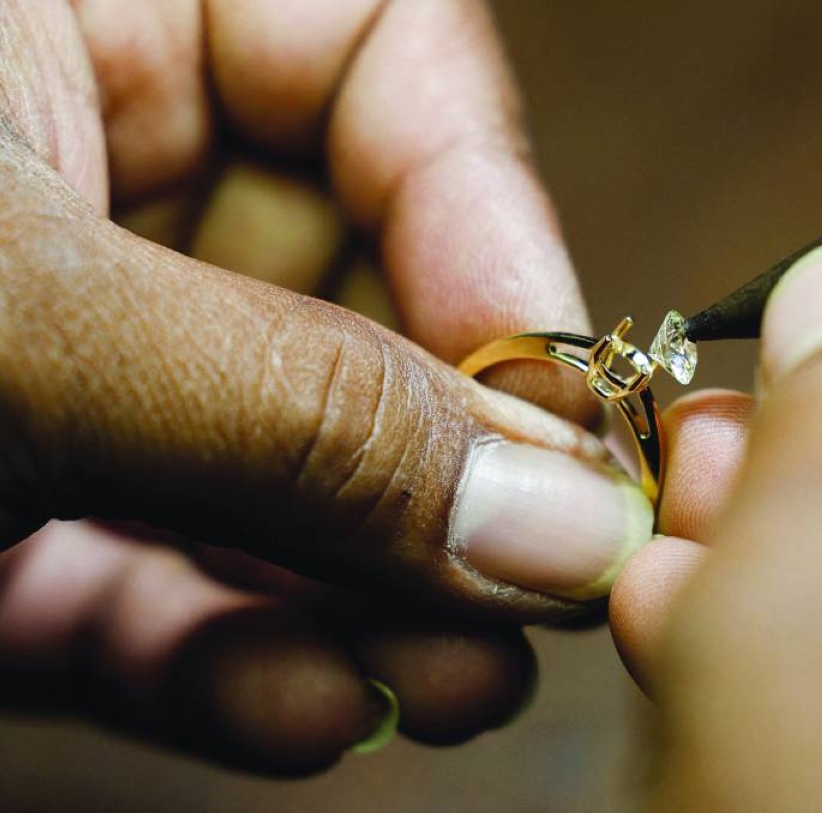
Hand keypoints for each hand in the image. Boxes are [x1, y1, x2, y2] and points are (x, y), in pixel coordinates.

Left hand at [0, 0, 652, 772]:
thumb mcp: (25, 328)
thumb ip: (305, 416)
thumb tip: (558, 523)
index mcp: (88, 20)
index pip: (382, 60)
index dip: (494, 222)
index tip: (558, 399)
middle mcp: (93, 180)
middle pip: (365, 297)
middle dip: (451, 463)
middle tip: (541, 580)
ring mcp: (66, 361)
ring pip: (282, 469)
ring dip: (371, 597)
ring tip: (453, 682)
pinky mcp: (16, 519)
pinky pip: (161, 584)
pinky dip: (232, 659)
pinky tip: (301, 709)